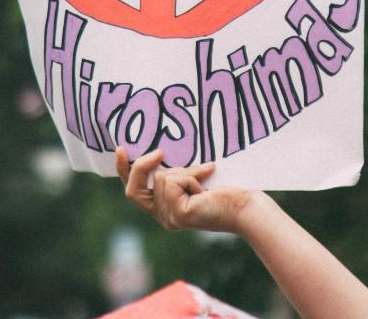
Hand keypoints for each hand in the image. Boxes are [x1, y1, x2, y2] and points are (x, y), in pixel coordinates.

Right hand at [116, 148, 258, 233]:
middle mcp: (164, 218)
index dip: (123, 171)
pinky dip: (191, 177)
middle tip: (160, 152)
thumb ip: (177, 174)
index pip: (135, 192)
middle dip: (142, 167)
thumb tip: (162, 154)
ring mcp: (170, 219)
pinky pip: (174, 181)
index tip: (121, 149)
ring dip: (185, 172)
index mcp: (165, 210)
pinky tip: (207, 189)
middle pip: (134, 189)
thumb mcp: (194, 179)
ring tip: (205, 179)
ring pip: (162, 178)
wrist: (246, 208)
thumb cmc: (227, 192)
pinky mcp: (179, 214)